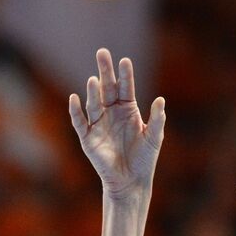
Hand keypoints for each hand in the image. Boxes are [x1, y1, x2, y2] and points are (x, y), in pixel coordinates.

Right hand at [69, 48, 165, 200]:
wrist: (131, 181)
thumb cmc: (144, 159)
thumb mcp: (154, 138)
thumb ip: (157, 120)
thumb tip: (161, 100)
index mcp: (128, 110)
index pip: (126, 88)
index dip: (125, 75)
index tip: (125, 61)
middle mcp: (112, 113)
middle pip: (107, 88)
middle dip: (105, 71)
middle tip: (102, 53)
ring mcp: (99, 124)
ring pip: (94, 103)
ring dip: (93, 91)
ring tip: (93, 79)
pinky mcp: (88, 138)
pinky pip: (80, 121)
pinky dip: (76, 111)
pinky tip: (74, 98)